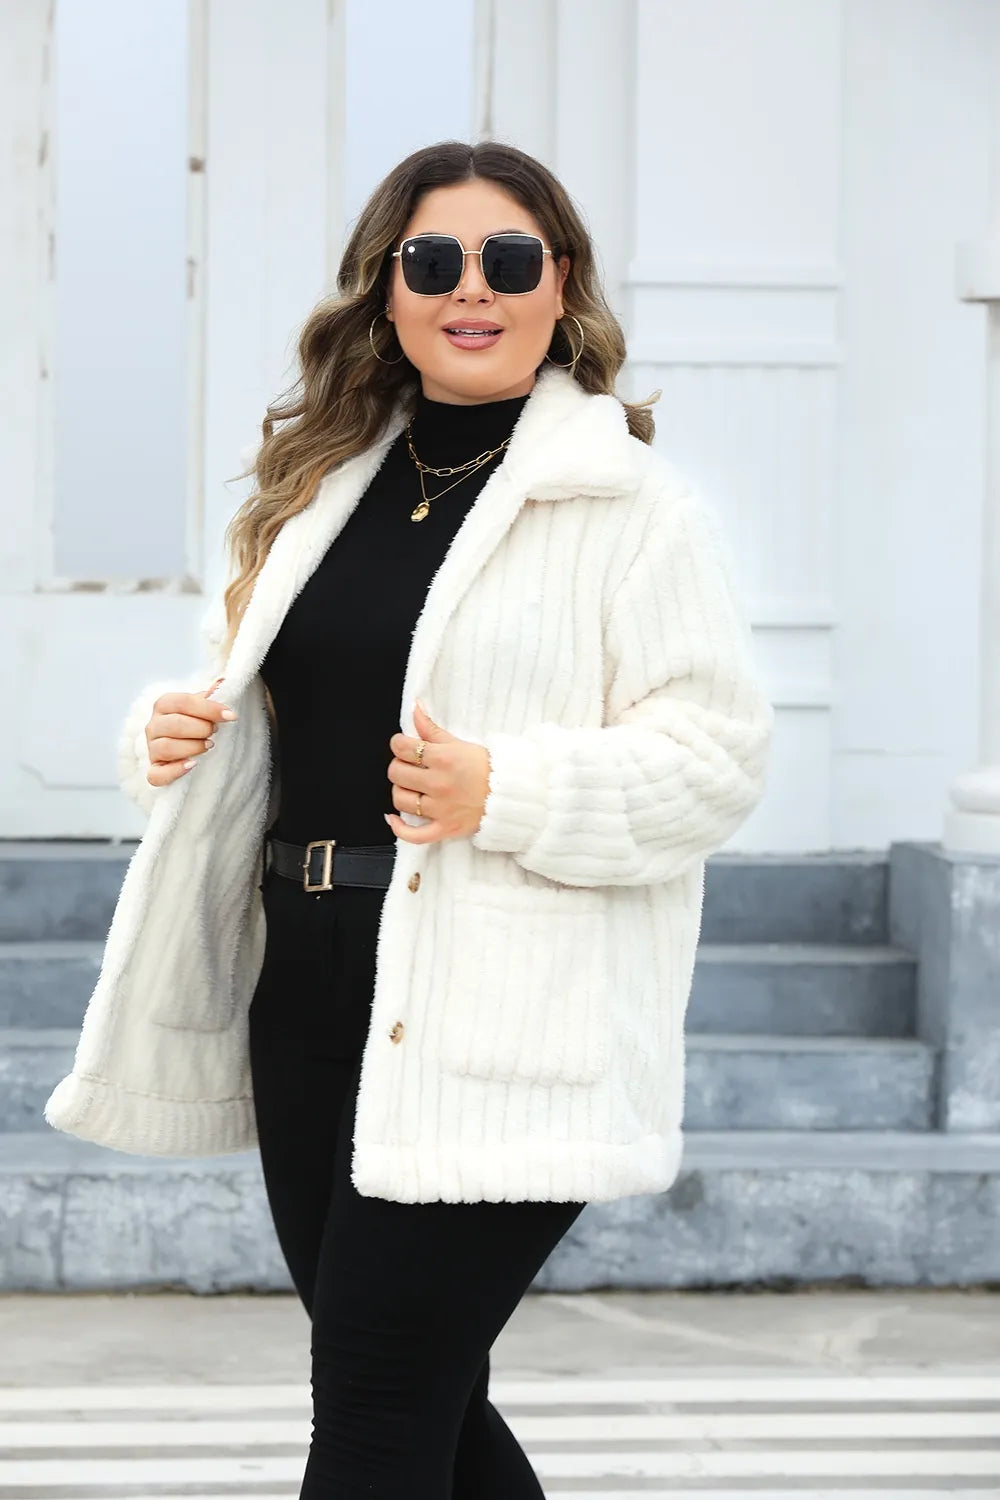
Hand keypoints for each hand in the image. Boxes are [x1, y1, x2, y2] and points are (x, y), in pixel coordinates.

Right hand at [144, 677, 238, 786]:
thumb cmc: (198, 723)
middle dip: (201, 728)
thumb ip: (212, 695)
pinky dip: (174, 771)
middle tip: (215, 732)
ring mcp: (151, 749)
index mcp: (164, 705)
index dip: (209, 709)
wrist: (188, 746)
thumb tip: (223, 681)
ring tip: (209, 745)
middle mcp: (153, 726)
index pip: (183, 702)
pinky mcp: (154, 771)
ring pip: (166, 748)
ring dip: (193, 747)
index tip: (231, 716)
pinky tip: (192, 765)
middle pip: (174, 725)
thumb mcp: (205, 707)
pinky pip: (156, 775)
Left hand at [385, 700, 490, 845]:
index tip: (403, 745)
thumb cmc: (486, 766)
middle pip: (396, 773)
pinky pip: (413, 835)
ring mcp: (441, 809)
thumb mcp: (459, 743)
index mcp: (443, 758)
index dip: (398, 743)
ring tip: (410, 787)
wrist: (511, 793)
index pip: (402, 748)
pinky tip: (394, 819)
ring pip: (400, 800)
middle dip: (399, 766)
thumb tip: (415, 709)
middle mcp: (439, 783)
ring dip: (401, 791)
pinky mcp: (445, 828)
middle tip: (409, 766)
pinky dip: (400, 828)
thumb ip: (432, 729)